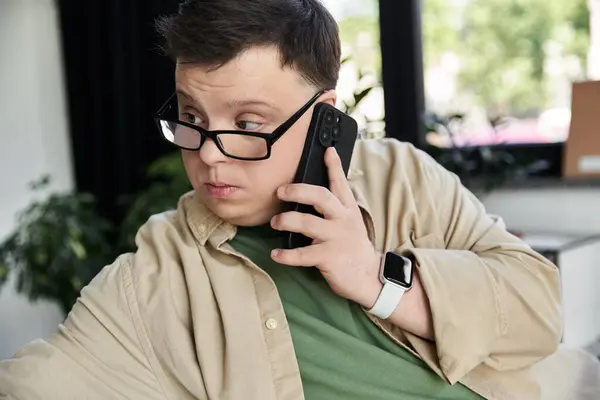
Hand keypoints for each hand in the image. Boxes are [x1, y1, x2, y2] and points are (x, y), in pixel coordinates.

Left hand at [270, 147, 382, 307]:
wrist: (369, 277)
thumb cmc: (353, 248)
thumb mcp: (350, 223)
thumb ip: (335, 209)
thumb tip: (311, 196)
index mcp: (348, 209)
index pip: (340, 183)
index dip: (334, 166)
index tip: (327, 150)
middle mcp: (342, 220)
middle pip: (320, 197)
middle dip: (298, 191)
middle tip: (280, 191)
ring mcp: (336, 238)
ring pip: (307, 222)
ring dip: (286, 220)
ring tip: (275, 222)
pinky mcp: (329, 257)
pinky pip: (303, 254)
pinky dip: (286, 255)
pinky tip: (275, 255)